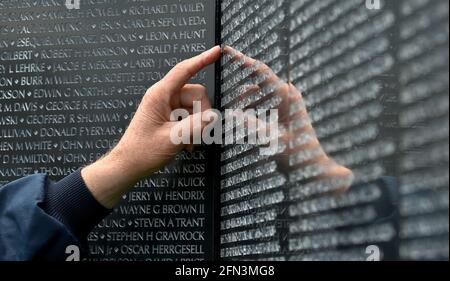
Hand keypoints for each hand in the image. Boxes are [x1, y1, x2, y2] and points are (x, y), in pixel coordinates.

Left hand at [81, 46, 220, 207]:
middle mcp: (164, 97)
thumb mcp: (173, 139)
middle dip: (202, 114)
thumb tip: (214, 116)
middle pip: (196, 94)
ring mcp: (167, 107)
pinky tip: (186, 144)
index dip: (202, 59)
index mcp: (160, 95)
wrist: (128, 166)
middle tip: (199, 134)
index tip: (217, 51)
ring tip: (188, 143)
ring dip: (197, 126)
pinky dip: (192, 130)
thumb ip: (196, 126)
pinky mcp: (169, 117)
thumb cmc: (142, 152)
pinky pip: (190, 117)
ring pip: (196, 108)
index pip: (184, 70)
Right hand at [223, 46, 353, 191]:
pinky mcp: (281, 114)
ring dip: (245, 107)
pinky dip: (251, 114)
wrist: (313, 168)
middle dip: (240, 96)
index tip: (227, 51)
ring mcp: (284, 104)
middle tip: (231, 112)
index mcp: (286, 95)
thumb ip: (251, 125)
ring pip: (256, 98)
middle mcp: (286, 95)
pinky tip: (245, 127)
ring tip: (239, 125)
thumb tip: (231, 113)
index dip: (242, 59)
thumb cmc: (298, 154)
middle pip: (255, 85)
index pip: (261, 70)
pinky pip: (260, 107)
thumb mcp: (272, 139)